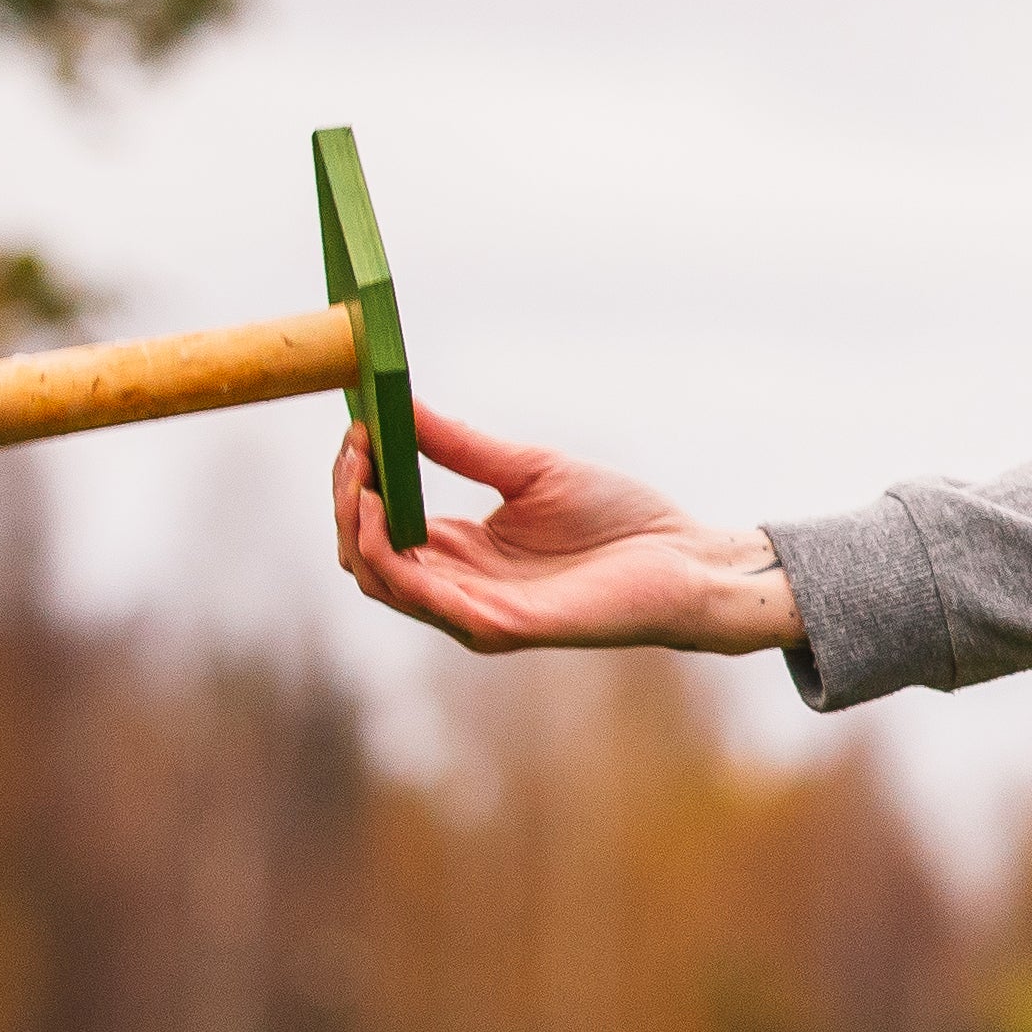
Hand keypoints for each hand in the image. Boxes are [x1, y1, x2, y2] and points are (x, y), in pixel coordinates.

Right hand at [333, 405, 802, 654]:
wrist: (686, 555)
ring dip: (358, 525)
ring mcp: (477, 613)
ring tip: (362, 472)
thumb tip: (397, 404)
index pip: (378, 528)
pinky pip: (427, 601)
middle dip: (346, 500)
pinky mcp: (505, 626)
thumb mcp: (529, 469)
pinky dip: (392, 557)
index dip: (356, 481)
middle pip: (365, 556)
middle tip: (353, 446)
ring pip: (382, 581)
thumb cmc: (620, 518)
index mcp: (462, 554)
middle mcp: (460, 588)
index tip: (356, 426)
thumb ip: (460, 445)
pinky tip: (385, 512)